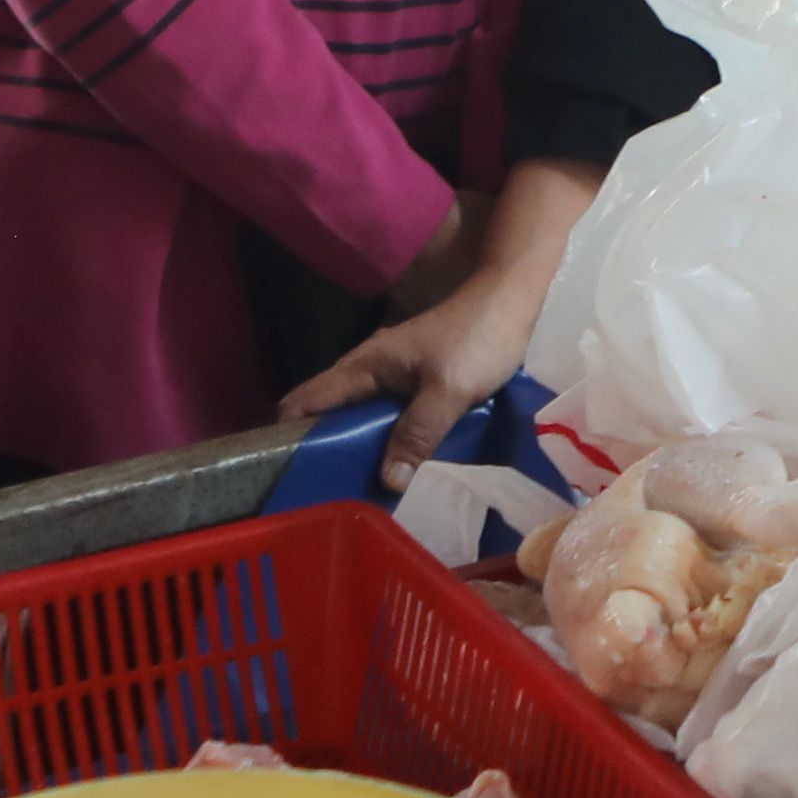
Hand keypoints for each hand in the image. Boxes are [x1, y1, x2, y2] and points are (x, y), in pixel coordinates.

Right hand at [279, 162, 597, 482]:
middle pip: (325, 414)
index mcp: (363, 366)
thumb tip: (387, 482)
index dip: (286, 436)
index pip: (304, 401)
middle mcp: (366, 370)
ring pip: (356, 417)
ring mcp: (389, 375)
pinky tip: (392, 469)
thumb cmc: (477, 339)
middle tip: (324, 498)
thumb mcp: (448, 391)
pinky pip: (383, 417)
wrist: (511, 300)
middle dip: (319, 452)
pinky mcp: (411, 382)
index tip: (286, 477)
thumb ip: (417, 434)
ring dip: (353, 449)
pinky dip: (380, 441)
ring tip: (354, 493)